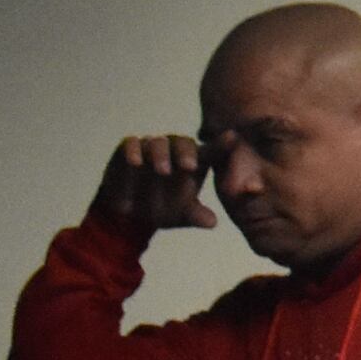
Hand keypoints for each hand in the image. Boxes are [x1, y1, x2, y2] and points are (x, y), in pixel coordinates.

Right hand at [92, 133, 217, 240]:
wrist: (128, 215)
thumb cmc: (162, 210)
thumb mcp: (181, 216)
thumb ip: (196, 216)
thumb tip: (211, 222)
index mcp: (194, 162)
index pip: (211, 151)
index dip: (222, 144)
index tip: (232, 137)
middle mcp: (174, 151)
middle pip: (183, 143)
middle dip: (187, 153)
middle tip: (190, 166)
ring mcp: (151, 148)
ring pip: (158, 143)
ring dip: (161, 155)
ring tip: (163, 171)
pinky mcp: (129, 149)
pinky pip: (131, 143)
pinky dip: (133, 151)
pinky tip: (135, 162)